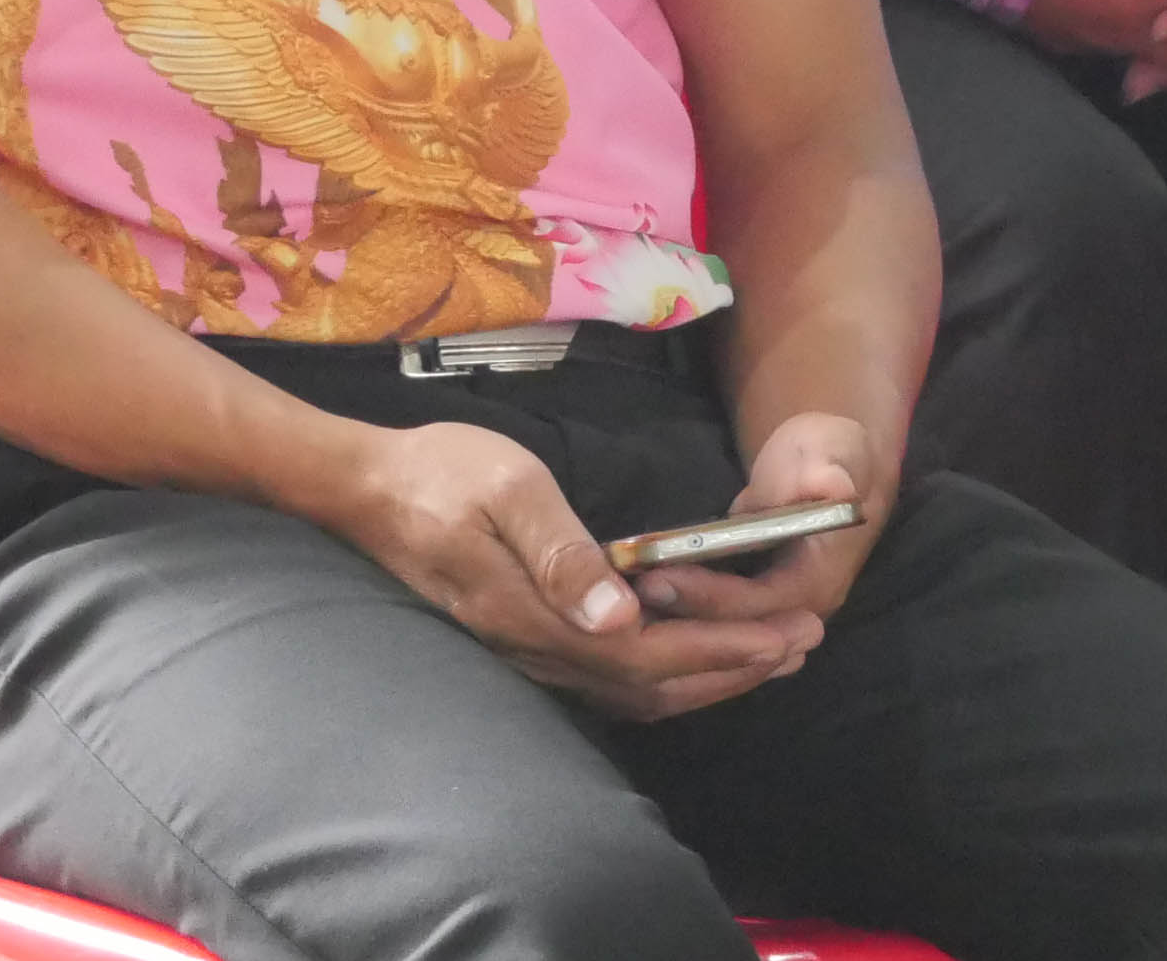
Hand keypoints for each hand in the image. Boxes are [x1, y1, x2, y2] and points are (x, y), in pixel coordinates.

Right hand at [293, 419, 816, 722]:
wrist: (364, 493)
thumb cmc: (438, 473)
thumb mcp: (506, 487)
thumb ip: (561, 550)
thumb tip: (619, 614)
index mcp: (538, 614)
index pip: (653, 653)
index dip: (726, 650)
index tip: (788, 634)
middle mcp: (536, 650)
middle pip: (654, 685)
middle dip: (735, 670)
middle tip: (803, 645)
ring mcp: (526, 653)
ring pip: (633, 693)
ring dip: (707, 678)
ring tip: (766, 658)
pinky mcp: (522, 643)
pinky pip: (608, 682)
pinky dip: (664, 677)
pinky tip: (688, 660)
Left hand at [628, 412, 889, 636]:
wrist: (828, 472)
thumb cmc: (827, 457)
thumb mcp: (832, 452)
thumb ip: (827, 469)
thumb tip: (833, 483)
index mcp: (816, 583)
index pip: (757, 606)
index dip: (708, 596)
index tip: (655, 575)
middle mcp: (790, 615)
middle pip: (728, 635)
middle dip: (674, 617)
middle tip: (616, 594)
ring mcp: (766, 619)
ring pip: (712, 642)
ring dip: (664, 627)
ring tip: (609, 605)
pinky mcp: (742, 613)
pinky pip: (703, 630)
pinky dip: (667, 623)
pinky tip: (621, 610)